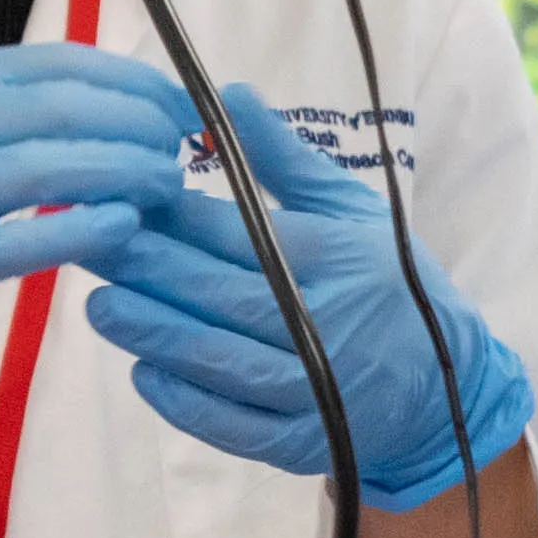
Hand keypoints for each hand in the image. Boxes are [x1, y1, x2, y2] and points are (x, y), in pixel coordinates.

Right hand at [0, 45, 208, 493]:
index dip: (123, 77)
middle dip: (140, 120)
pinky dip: (88, 228)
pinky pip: (31, 237)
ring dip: (128, 170)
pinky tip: (126, 229)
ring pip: (57, 162)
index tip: (172, 98)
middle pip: (63, 105)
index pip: (46, 63)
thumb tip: (59, 118)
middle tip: (187, 145)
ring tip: (169, 186)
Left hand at [82, 86, 537, 511]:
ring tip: (101, 306)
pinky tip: (143, 371)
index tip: (126, 195)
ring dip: (156, 333)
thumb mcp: (352, 210)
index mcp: (341, 257)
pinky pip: (235, 425)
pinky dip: (185, 402)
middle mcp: (330, 323)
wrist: (444, 390)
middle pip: (224, 294)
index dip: (180, 217)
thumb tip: (228, 95)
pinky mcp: (305, 442)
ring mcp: (318, 389)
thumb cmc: (389, 284)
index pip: (246, 234)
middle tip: (92, 246)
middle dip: (151, 269)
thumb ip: (286, 159)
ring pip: (222, 361)